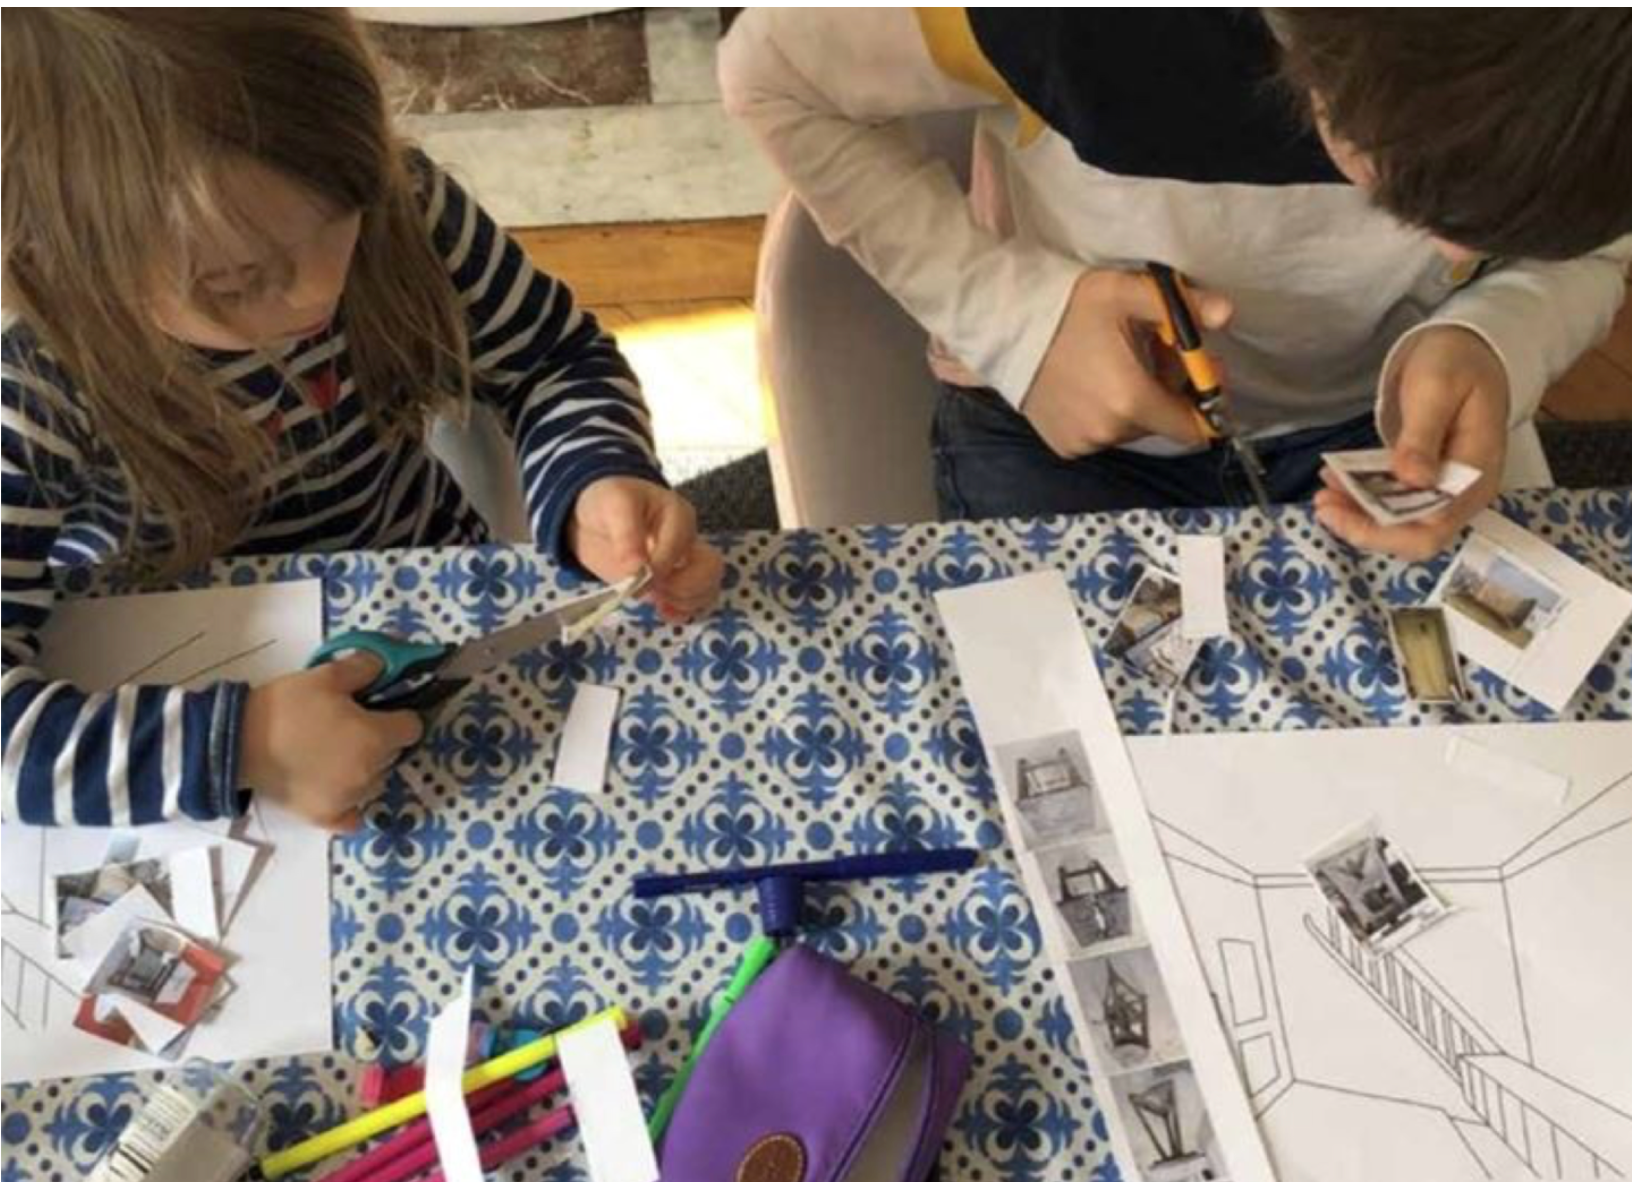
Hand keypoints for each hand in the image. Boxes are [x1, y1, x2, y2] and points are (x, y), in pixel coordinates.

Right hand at [239, 652, 422, 830]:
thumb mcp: (326, 675)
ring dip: (364, 768)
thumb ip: (365, 668)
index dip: (398, 715)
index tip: (379, 710)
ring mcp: (350, 799)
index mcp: (375, 738)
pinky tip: (337, 787)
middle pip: (393, 754)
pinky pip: (354, 815)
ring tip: (334, 753)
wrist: (238, 743)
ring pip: (375, 781)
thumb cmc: (285, 708)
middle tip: (348, 726)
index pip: (411, 727)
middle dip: (379, 739)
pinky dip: (351, 803)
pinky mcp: (326, 817)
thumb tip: (385, 666)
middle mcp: (370, 773)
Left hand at [567, 476, 723, 622]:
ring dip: (684, 601)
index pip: (681, 543)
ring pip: (708, 588)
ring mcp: (685, 564)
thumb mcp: (613, 505)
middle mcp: (688, 540)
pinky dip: (683, 612)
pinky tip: (663, 611)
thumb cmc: (608, 504)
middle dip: (682, 586)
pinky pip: (695, 603)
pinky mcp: (674, 584)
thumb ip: (626, 534)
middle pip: (710, 567)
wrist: (595, 519)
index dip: (659, 564)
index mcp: (678, 514)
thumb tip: (635, 571)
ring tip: (658, 601)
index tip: (633, 574)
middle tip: (651, 589)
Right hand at [1022, 270, 1232, 456]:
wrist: (1007, 327)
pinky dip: (1103, 417)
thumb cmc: (1070, 308)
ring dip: (1132, 407)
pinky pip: (1101, 436)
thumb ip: (1182, 306)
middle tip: (1149, 357)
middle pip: (1160, 423)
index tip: (1194, 377)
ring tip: (1114, 370)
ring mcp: (1083, 442)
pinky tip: (1087, 388)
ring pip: (1129, 430)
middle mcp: (1109, 431)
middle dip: (1163, 395)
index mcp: (1132, 399)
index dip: (1201, 403)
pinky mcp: (1064, 446)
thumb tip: (1227, 313)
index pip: (1192, 427)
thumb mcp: (1127, 294)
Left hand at [1316, 326, 1507, 560]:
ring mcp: (1448, 490)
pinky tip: (1336, 481)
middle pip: (1416, 536)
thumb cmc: (1455, 363)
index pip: (1433, 525)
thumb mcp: (1435, 388)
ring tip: (1323, 492)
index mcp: (1476, 473)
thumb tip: (1414, 480)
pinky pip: (1396, 504)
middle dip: (1365, 527)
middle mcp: (1465, 492)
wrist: (1467, 349)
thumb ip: (1423, 435)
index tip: (1338, 510)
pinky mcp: (1429, 482)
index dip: (1383, 530)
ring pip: (1402, 524)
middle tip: (1322, 503)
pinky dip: (1364, 498)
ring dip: (1359, 515)